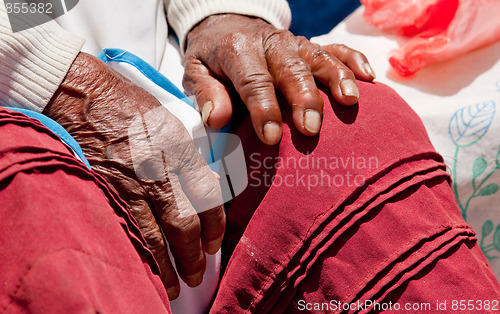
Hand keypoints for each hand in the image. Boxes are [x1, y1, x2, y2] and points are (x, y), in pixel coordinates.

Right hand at [43, 52, 224, 299]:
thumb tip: (205, 186)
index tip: (214, 244)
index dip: (214, 227)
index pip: (208, 197)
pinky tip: (144, 267)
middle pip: (184, 224)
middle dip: (193, 255)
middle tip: (197, 275)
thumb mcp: (171, 121)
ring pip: (155, 235)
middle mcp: (159, 170)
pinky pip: (126, 229)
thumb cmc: (129, 105)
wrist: (84, 96)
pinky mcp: (106, 190)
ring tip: (174, 285)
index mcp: (180, 149)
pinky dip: (138, 252)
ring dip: (167, 265)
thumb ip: (189, 155)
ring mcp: (130, 183)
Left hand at [183, 14, 375, 144]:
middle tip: (311, 129)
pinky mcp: (309, 46)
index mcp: (238, 49)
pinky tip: (368, 78)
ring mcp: (294, 43)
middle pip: (291, 69)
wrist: (226, 25)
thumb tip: (217, 120)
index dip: (264, 109)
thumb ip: (205, 94)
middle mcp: (270, 43)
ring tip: (350, 101)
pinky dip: (353, 60)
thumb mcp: (196, 72)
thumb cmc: (212, 59)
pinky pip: (336, 48)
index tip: (272, 138)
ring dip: (337, 78)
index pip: (254, 81)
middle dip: (304, 99)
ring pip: (319, 57)